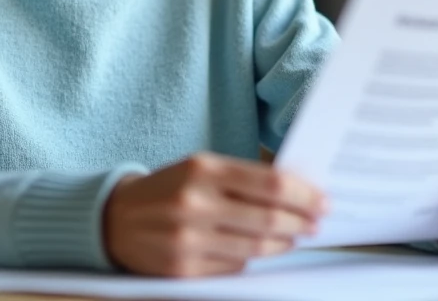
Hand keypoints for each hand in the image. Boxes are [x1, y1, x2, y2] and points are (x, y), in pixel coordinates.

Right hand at [103, 152, 325, 276]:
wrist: (115, 219)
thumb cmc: (168, 189)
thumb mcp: (200, 168)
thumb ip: (243, 176)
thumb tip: (295, 187)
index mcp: (202, 169)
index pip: (269, 185)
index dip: (303, 196)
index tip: (323, 201)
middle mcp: (195, 202)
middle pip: (268, 218)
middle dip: (300, 222)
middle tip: (316, 223)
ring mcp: (188, 239)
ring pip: (256, 248)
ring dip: (282, 244)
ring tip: (294, 237)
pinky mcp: (184, 268)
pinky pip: (234, 267)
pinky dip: (251, 260)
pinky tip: (259, 251)